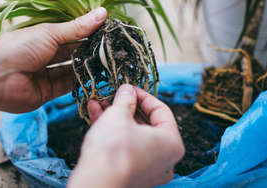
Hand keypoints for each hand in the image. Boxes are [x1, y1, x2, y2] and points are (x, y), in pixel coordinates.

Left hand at [0, 7, 106, 112]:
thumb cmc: (20, 47)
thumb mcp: (51, 33)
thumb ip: (78, 27)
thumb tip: (103, 12)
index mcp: (43, 37)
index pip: (70, 33)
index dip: (87, 32)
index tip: (107, 30)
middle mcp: (45, 55)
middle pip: (71, 53)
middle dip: (89, 51)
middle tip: (111, 48)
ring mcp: (45, 74)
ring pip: (71, 70)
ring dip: (86, 67)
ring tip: (107, 62)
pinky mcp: (47, 92)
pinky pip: (66, 87)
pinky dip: (79, 82)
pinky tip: (95, 77)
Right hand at [68, 85, 184, 187]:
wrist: (96, 183)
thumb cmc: (114, 149)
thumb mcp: (119, 114)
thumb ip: (125, 99)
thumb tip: (127, 90)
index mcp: (172, 143)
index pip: (161, 110)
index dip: (143, 95)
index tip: (129, 88)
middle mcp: (164, 159)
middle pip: (146, 123)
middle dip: (126, 106)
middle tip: (114, 94)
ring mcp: (148, 169)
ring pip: (132, 135)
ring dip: (115, 116)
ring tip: (99, 102)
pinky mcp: (131, 174)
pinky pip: (124, 147)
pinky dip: (112, 132)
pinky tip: (95, 114)